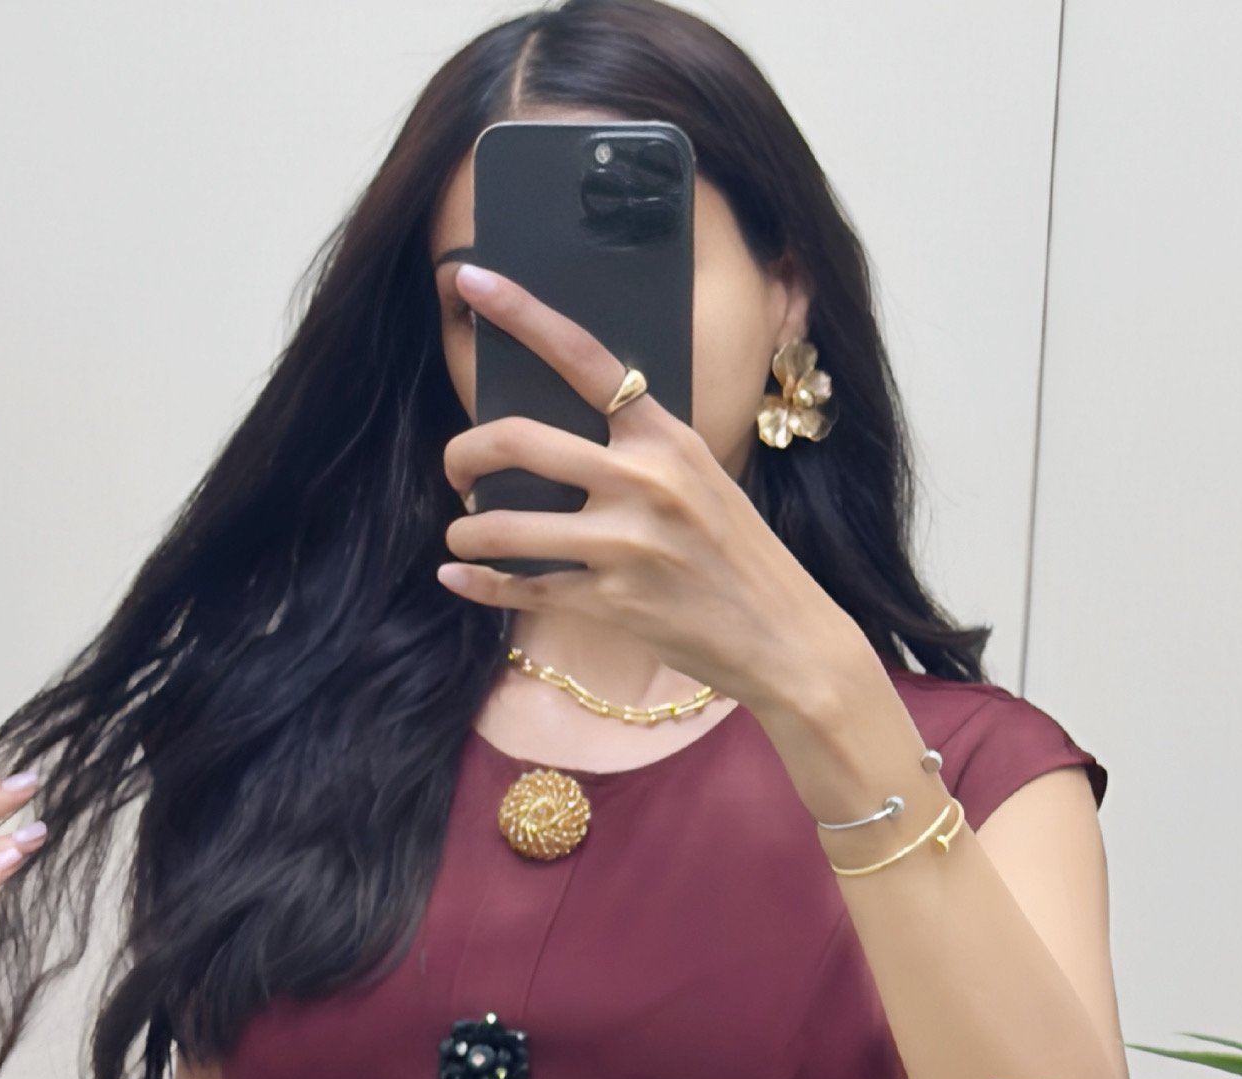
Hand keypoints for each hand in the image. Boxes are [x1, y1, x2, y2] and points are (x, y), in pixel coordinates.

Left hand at [438, 263, 866, 729]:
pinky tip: (456, 578)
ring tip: (463, 534)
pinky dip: (478, 584)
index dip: (521, 313)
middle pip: (518, 441)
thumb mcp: (702, 478)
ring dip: (467, 530)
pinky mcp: (613, 603)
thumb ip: (641, 450)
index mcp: (664, 436)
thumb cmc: (740, 556)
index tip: (471, 280)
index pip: (583, 356)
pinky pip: (523, 588)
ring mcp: (625, 545)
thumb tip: (564, 438)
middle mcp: (642, 481)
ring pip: (506, 526)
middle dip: (464, 453)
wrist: (785, 636)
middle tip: (457, 469)